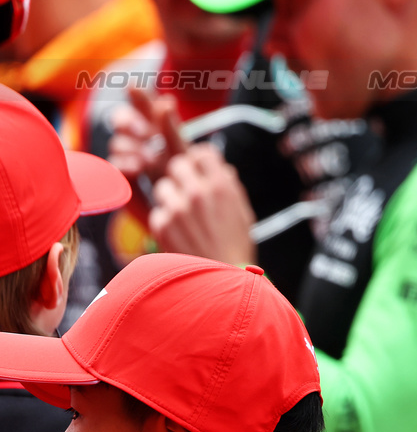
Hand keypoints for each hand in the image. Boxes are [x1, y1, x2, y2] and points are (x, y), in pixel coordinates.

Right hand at [107, 87, 186, 218]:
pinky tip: (136, 167)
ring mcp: (129, 160)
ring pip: (119, 143)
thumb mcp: (183, 151)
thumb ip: (171, 128)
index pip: (144, 108)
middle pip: (123, 121)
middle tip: (144, 132)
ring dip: (131, 146)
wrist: (186, 213)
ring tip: (148, 157)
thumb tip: (164, 100)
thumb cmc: (189, 179)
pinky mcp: (122, 180)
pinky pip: (116, 166)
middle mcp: (141, 142)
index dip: (138, 96)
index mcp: (158, 130)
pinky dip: (125, 164)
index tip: (133, 86)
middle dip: (130, 123)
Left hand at [150, 144, 256, 265]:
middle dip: (182, 175)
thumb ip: (229, 185)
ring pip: (163, 187)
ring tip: (183, 214)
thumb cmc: (237, 245)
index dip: (200, 160)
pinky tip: (179, 233)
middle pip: (177, 164)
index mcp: (222, 185)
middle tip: (187, 190)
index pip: (202, 152)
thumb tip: (220, 168)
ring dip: (170, 197)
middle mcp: (198, 192)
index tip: (200, 169)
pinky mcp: (162, 226)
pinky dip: (165, 220)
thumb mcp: (243, 210)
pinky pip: (157, 211)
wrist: (224, 279)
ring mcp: (177, 208)